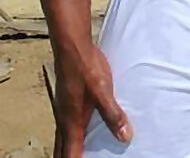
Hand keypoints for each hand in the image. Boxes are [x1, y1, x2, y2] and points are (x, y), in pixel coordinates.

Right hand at [52, 42, 131, 157]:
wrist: (72, 45)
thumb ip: (113, 115)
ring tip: (78, 153)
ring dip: (68, 148)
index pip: (70, 154)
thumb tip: (125, 137)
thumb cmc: (86, 68)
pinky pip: (65, 124)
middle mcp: (64, 118)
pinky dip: (70, 134)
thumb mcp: (102, 92)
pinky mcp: (66, 98)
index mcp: (72, 122)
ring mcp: (63, 108)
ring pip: (62, 137)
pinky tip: (80, 128)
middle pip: (61, 149)